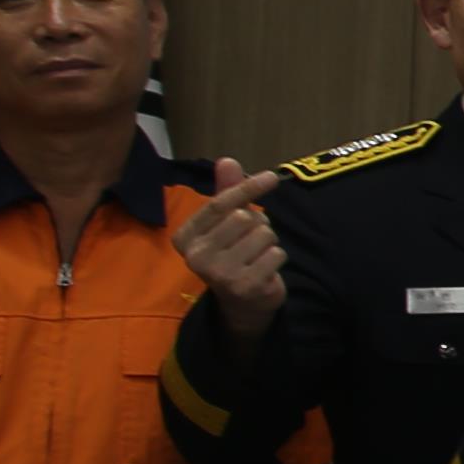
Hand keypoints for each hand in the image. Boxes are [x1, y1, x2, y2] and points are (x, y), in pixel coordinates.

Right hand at [176, 157, 289, 336]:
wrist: (242, 303)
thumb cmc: (234, 254)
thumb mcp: (226, 223)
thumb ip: (227, 192)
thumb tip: (226, 160)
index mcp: (185, 237)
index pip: (220, 204)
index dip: (248, 187)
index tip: (272, 177)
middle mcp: (196, 257)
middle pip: (245, 218)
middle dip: (258, 225)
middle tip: (251, 242)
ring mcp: (219, 273)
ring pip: (264, 235)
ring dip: (269, 242)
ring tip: (257, 256)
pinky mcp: (244, 286)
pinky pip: (277, 254)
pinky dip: (277, 258)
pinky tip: (264, 270)